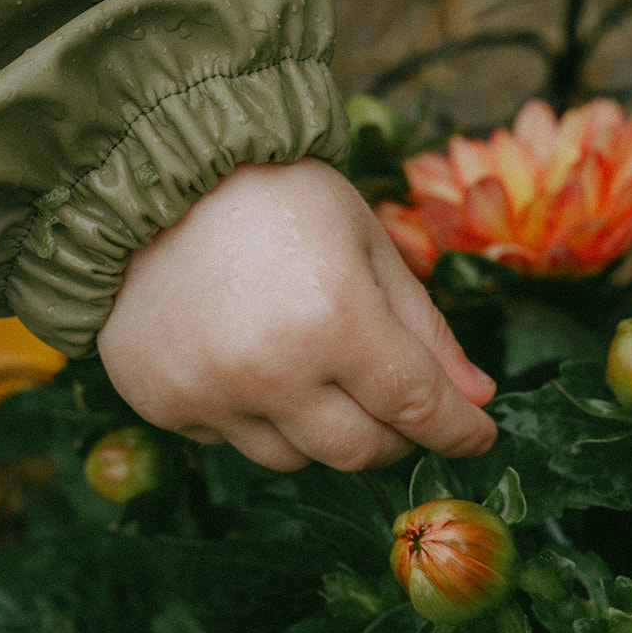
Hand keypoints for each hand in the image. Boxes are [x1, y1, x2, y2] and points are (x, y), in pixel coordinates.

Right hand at [98, 160, 498, 471]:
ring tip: (315, 370)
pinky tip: (248, 360)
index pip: (417, 407)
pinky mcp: (162, 404)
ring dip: (323, 429)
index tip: (479, 438)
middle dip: (397, 436)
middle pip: (360, 451)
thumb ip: (424, 327)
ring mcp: (210, 394)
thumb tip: (477, 399)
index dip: (458, 431)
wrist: (152, 175)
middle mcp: (271, 371)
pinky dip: (256, 415)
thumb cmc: (276, 194)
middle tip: (402, 408)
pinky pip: (231, 440)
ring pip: (295, 458)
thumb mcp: (367, 243)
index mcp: (335, 319)